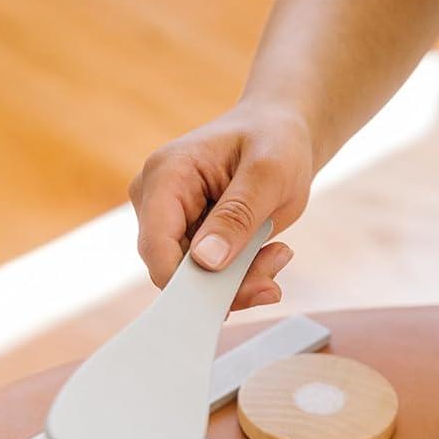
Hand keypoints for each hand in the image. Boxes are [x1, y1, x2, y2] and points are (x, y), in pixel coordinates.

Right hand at [129, 100, 313, 310]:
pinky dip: (244, 275)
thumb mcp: (268, 173)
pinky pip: (212, 275)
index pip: (155, 244)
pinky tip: (273, 253)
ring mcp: (173, 222)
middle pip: (174, 269)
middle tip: (272, 281)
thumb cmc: (275, 141)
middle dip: (226, 284)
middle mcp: (158, 200)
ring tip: (279, 255)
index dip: (182, 283)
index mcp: (166, 175)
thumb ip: (237, 216)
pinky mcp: (192, 238)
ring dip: (242, 280)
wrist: (283, 134)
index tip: (226, 304)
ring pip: (196, 279)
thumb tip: (206, 262)